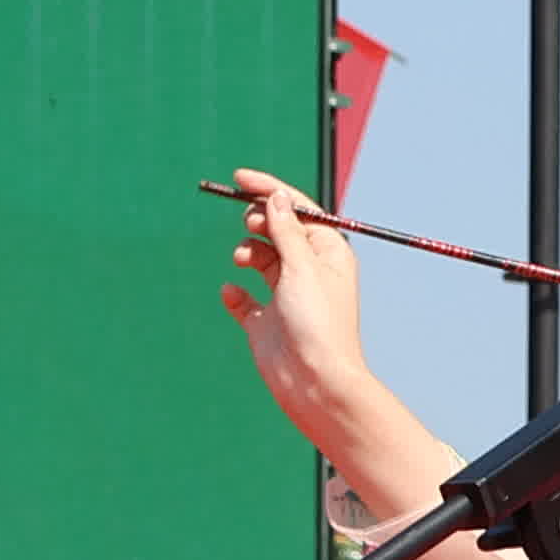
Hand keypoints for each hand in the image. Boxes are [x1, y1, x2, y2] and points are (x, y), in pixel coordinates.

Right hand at [212, 169, 386, 454]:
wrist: (313, 382)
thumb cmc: (318, 323)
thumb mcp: (302, 266)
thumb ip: (286, 229)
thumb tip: (277, 197)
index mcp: (327, 252)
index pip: (297, 210)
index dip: (269, 190)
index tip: (239, 178)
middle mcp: (307, 271)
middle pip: (277, 230)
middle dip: (257, 221)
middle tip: (248, 225)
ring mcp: (285, 296)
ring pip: (259, 259)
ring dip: (246, 251)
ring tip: (240, 258)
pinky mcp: (265, 322)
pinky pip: (243, 298)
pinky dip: (234, 292)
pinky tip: (232, 294)